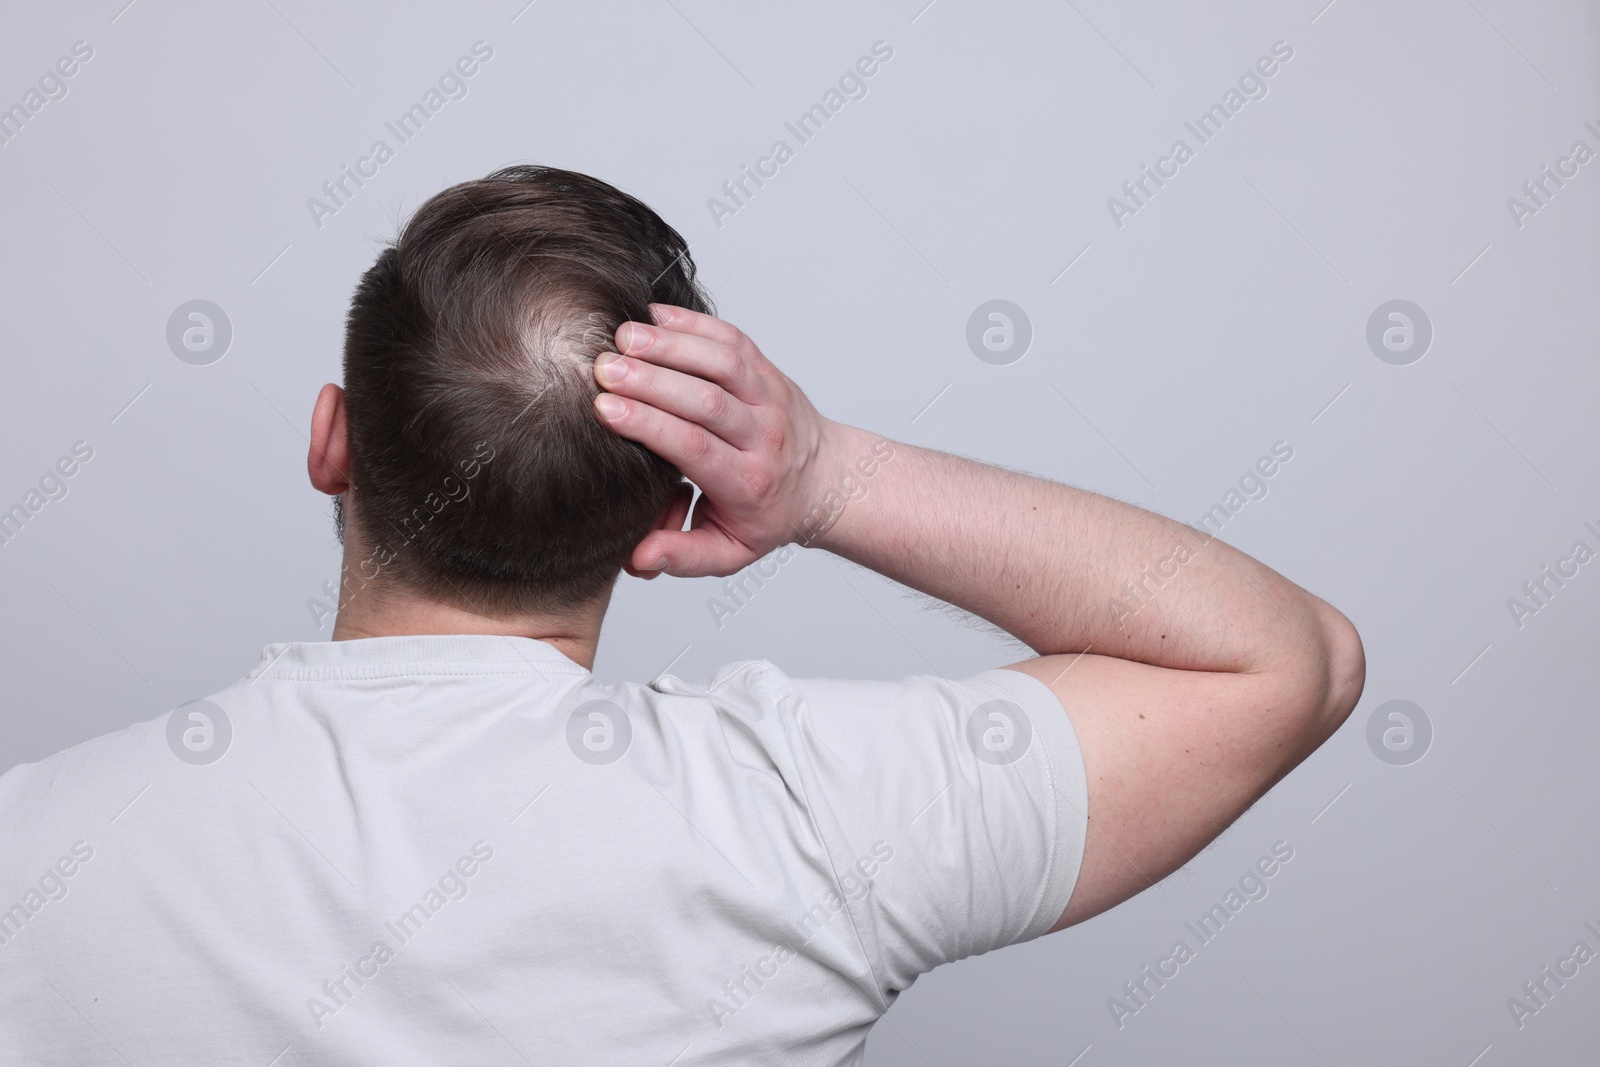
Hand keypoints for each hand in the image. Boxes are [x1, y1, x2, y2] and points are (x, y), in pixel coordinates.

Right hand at [592, 305, 843, 578]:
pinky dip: (693, 323)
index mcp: (748, 482)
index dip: (649, 425)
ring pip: (723, 362)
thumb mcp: (729, 552)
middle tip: (603, 368)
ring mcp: (768, 396)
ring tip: (623, 336)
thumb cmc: (766, 515)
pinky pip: (732, 338)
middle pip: (707, 400)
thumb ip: (683, 557)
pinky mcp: (766, 369)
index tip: (605, 409)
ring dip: (672, 345)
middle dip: (652, 381)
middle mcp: (762, 435)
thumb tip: (639, 559)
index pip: (695, 447)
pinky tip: (652, 317)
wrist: (825, 481)